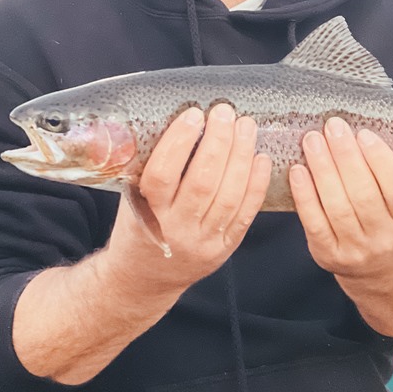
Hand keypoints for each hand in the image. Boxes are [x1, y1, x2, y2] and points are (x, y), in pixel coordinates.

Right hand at [108, 103, 271, 293]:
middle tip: (226, 113)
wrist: (145, 278)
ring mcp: (204, 241)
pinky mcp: (226, 247)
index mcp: (149, 214)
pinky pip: (246, 213)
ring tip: (246, 127)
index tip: (194, 115)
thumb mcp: (132, 199)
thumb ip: (149, 168)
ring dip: (241, 157)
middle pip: (203, 183)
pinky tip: (260, 158)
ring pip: (229, 196)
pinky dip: (257, 184)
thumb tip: (177, 122)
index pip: (163, 175)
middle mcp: (177, 229)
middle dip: (218, 143)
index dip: (179, 142)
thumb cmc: (138, 228)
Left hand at [289, 117, 392, 281]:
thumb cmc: (385, 220)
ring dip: (323, 168)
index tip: (363, 133)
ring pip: (337, 206)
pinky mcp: (328, 255)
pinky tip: (298, 170)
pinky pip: (314, 222)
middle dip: (346, 156)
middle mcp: (384, 238)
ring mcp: (356, 250)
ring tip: (313, 140)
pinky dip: (305, 194)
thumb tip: (355, 132)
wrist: (379, 268)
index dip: (381, 159)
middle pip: (364, 195)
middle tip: (333, 127)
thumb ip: (384, 173)